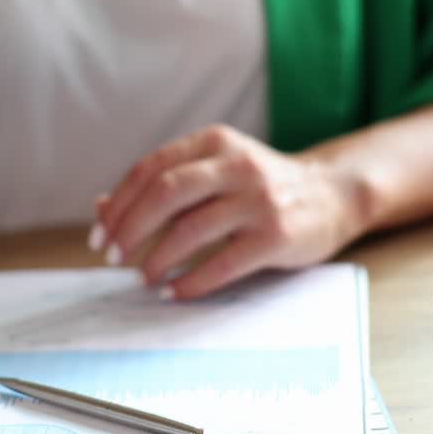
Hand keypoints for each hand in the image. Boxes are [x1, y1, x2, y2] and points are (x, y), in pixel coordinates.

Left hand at [92, 125, 370, 299]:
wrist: (332, 195)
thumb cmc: (257, 186)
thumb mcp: (213, 170)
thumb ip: (162, 184)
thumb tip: (100, 210)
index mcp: (214, 142)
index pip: (151, 168)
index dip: (119, 203)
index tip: (100, 234)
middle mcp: (237, 165)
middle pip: (166, 193)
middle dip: (130, 229)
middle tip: (113, 257)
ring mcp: (259, 199)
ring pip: (191, 229)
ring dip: (157, 259)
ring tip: (144, 277)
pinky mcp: (276, 235)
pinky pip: (223, 263)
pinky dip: (191, 281)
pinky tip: (175, 291)